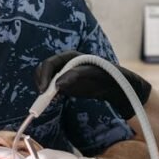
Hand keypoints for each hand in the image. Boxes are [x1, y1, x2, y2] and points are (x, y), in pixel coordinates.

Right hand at [35, 50, 151, 118]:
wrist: (118, 86)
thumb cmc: (108, 76)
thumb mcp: (93, 75)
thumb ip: (76, 77)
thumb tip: (57, 85)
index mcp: (70, 56)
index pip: (50, 63)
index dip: (44, 75)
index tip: (43, 90)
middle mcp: (65, 64)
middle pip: (45, 70)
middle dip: (41, 82)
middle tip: (42, 97)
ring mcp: (64, 74)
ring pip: (46, 79)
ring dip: (43, 89)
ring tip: (45, 101)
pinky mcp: (66, 85)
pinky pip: (52, 88)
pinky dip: (48, 94)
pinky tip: (52, 101)